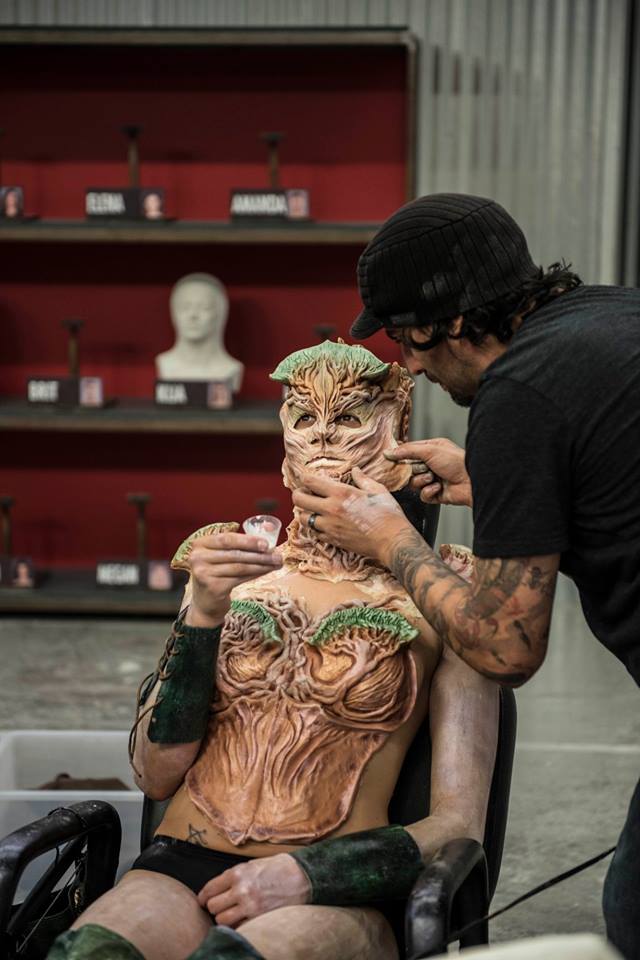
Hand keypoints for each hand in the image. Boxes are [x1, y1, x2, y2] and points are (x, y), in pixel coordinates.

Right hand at [186, 532, 281, 626]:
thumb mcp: (221, 555)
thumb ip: (240, 542)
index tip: (266, 543)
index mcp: (199, 544)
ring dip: (261, 565)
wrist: (206, 602)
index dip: (248, 540)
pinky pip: (240, 578)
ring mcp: (203, 573)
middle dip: (258, 553)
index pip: (226, 539)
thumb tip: (270, 528)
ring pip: (239, 567)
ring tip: (276, 563)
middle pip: (234, 553)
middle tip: (276, 554)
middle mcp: (197, 558)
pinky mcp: (213, 587)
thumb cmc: (217, 573)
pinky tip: (266, 571)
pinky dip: (255, 574)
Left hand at [197, 853, 309, 926]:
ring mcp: (250, 906)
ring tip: (233, 913)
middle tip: (221, 906)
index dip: (203, 897)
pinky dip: (239, 925)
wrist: (302, 875)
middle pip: (212, 906)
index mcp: (237, 873)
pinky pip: (239, 927)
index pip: (209, 889)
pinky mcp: (259, 918)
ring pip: (222, 920)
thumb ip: (235, 876)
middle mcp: (241, 890)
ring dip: (225, 918)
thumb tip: (219, 888)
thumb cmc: (278, 867)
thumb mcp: (252, 865)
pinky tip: (244, 918)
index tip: (203, 900)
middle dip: (215, 907)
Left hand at [291, 466, 409, 563]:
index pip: (310, 481)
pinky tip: (323, 524)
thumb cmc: (388, 514)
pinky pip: (314, 533)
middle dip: (298, 494)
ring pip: (303, 518)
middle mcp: (330, 509)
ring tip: (314, 510)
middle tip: (305, 494)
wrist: (392, 542)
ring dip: (305, 512)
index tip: (308, 479)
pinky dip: (315, 528)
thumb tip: (355, 470)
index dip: (305, 478)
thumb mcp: (378, 490)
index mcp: (341, 493)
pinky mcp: (332, 540)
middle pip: (298, 499)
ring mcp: (329, 526)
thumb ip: (363, 479)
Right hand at [384, 439, 471, 506]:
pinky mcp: (435, 494)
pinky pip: (422, 495)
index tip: (391, 459)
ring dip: (422, 481)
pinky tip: (438, 488)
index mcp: (431, 449)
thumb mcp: (430, 450)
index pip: (409, 451)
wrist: (471, 482)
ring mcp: (433, 479)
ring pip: (414, 483)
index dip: (400, 456)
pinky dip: (429, 492)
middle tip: (422, 468)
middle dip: (413, 470)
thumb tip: (390, 452)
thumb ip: (408, 451)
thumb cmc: (457, 462)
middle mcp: (432, 464)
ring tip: (433, 478)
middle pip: (409, 469)